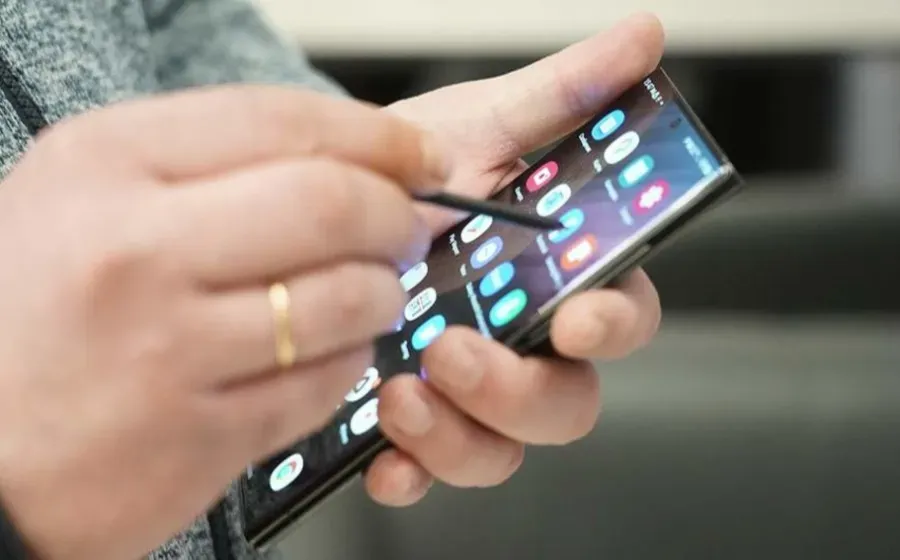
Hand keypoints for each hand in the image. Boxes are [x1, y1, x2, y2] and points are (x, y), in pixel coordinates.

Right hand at [0, 87, 445, 559]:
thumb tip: (347, 161)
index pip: (282, 122)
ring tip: (371, 293)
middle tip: (407, 226)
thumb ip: (206, 169)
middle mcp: (136, 251)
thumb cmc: (28, 318)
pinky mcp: (200, 437)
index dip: (378, 137)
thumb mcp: (85, 200)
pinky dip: (350, 364)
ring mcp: (169, 351)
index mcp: (104, 167)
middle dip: (396, 214)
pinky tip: (327, 355)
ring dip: (384, 293)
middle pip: (333, 205)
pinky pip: (325, 385)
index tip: (421, 156)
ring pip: (346, 299)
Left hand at [363, 14, 664, 503]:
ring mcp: (468, 392)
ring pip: (503, 449)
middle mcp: (523, 346)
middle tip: (454, 353)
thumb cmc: (417, 169)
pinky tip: (381, 458)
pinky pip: (429, 472)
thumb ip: (563, 94)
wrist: (324, 204)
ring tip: (402, 397)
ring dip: (462, 438)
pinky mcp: (413, 422)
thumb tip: (642, 38)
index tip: (575, 319)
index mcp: (559, 280)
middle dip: (519, 392)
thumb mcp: (483, 123)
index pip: (621, 317)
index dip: (612, 327)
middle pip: (566, 404)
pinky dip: (412, 473)